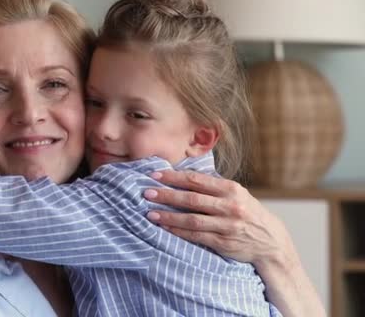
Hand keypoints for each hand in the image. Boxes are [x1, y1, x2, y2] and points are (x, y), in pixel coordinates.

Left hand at [143, 170, 291, 265]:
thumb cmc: (247, 212)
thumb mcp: (236, 194)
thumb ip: (213, 186)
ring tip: (151, 214)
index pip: (196, 180)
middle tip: (147, 193)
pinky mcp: (224, 242)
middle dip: (166, 195)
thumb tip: (181, 176)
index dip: (173, 177)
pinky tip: (165, 228)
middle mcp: (230, 206)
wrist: (270, 241)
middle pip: (192, 199)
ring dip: (169, 216)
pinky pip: (197, 236)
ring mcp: (227, 225)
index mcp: (231, 189)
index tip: (155, 175)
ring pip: (192, 220)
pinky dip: (179, 232)